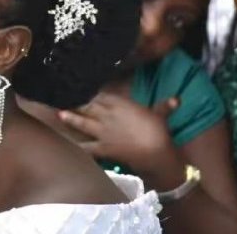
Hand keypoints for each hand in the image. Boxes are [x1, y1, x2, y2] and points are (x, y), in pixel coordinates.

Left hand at [58, 92, 178, 175]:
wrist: (154, 152)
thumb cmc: (158, 131)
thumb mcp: (160, 115)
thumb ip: (165, 106)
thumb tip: (178, 98)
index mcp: (120, 104)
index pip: (101, 94)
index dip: (90, 90)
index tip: (80, 84)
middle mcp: (108, 115)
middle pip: (88, 106)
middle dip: (77, 102)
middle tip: (63, 96)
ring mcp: (103, 132)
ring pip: (83, 123)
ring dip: (71, 119)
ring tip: (59, 114)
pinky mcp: (103, 147)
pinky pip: (88, 147)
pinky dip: (78, 146)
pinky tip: (69, 144)